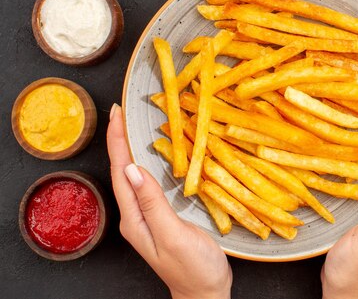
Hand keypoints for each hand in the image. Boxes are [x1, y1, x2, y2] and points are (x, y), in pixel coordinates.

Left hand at [107, 104, 231, 298]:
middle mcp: (136, 215)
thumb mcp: (172, 236)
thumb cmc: (193, 269)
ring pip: (135, 175)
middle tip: (122, 112)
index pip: (121, 171)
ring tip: (131, 125)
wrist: (205, 293)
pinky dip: (149, 162)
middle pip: (123, 170)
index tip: (116, 113)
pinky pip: (150, 182)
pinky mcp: (162, 216)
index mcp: (134, 218)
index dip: (118, 141)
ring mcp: (149, 216)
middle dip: (120, 139)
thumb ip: (152, 204)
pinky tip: (154, 154)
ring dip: (131, 148)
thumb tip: (132, 169)